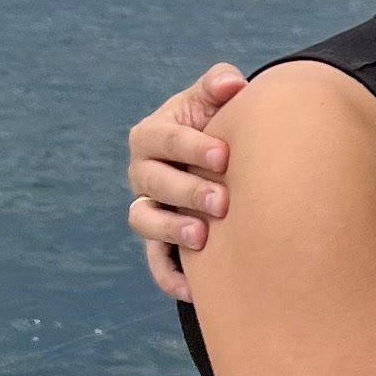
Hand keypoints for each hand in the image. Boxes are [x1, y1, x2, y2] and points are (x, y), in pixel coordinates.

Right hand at [125, 65, 246, 305]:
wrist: (223, 160)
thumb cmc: (218, 124)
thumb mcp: (214, 101)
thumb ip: (219, 84)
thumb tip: (233, 84)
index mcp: (152, 135)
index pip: (163, 139)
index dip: (192, 147)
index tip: (225, 156)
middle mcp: (143, 172)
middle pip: (153, 182)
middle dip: (187, 191)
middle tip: (223, 202)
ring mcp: (148, 207)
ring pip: (144, 220)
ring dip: (170, 231)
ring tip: (203, 239)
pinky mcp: (159, 240)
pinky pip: (155, 262)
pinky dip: (169, 276)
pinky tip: (193, 290)